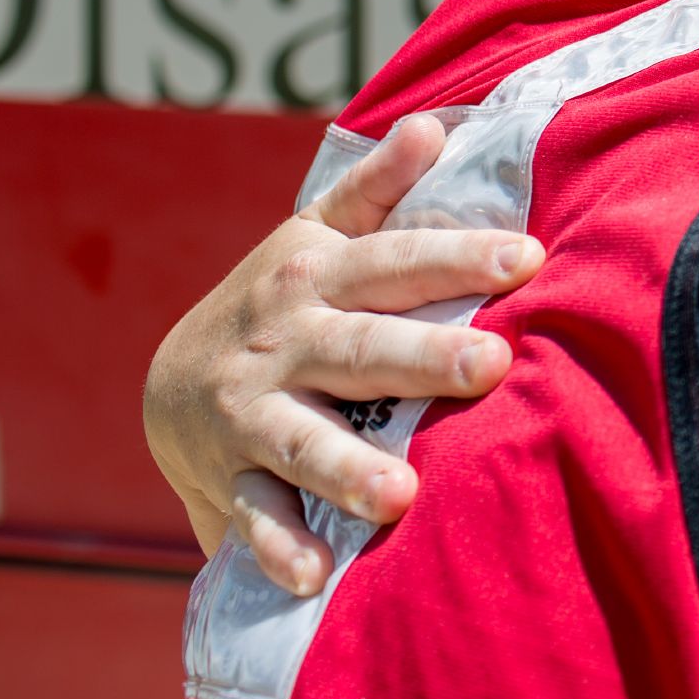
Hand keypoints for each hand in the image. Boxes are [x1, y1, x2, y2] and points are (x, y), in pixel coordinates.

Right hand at [141, 116, 545, 595]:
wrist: (169, 386)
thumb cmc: (280, 302)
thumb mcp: (316, 235)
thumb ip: (376, 188)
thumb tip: (432, 123)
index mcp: (317, 276)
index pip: (398, 262)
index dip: (460, 257)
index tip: (529, 258)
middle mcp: (285, 341)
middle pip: (362, 349)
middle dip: (426, 358)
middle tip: (493, 365)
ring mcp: (251, 412)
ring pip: (303, 440)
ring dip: (350, 466)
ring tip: (403, 494)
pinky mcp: (227, 479)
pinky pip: (253, 517)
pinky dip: (280, 548)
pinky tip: (316, 575)